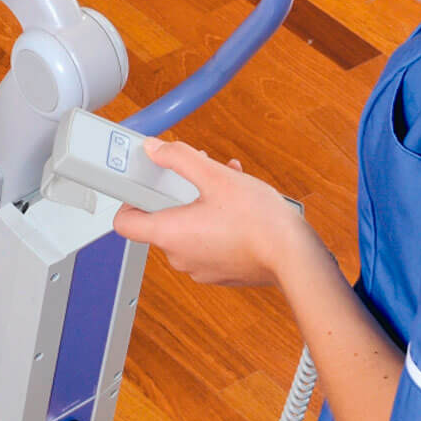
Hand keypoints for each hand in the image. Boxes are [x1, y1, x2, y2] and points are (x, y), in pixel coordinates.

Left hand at [112, 140, 317, 287]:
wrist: (295, 257)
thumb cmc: (258, 221)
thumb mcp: (215, 176)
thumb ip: (179, 158)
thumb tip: (154, 149)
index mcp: (169, 234)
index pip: (124, 223)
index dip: (128, 199)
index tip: (141, 183)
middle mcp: (180, 257)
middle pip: (161, 221)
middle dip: (177, 193)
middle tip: (198, 176)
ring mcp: (200, 268)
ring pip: (188, 229)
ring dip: (201, 204)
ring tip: (226, 184)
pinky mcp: (221, 272)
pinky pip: (207, 242)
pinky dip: (215, 222)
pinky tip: (239, 204)